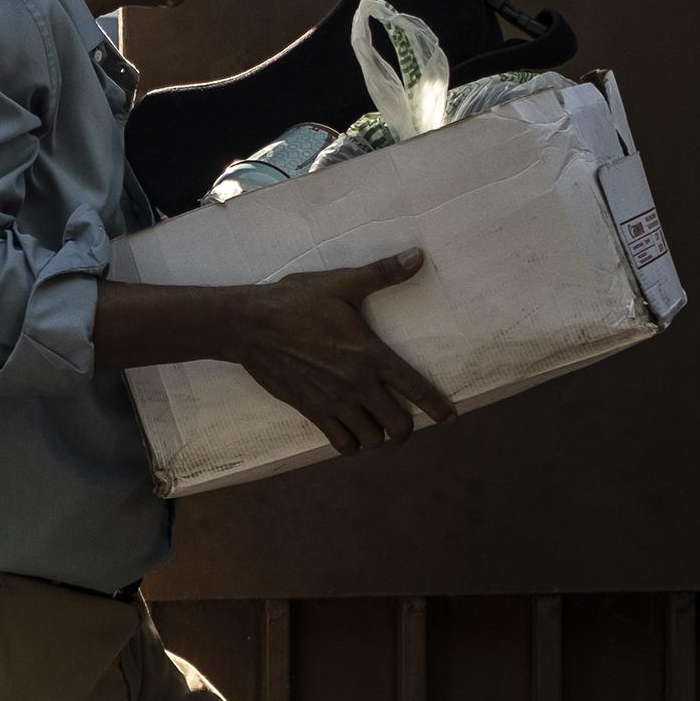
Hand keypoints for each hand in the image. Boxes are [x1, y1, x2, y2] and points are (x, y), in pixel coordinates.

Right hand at [231, 248, 457, 454]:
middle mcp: (356, 384)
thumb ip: (383, 273)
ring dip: (379, 436)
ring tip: (377, 425)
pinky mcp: (312, 411)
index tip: (449, 417)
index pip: (415, 387)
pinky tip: (352, 431)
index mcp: (370, 354)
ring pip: (370, 439)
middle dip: (406, 428)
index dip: (436, 406)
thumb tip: (418, 256)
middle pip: (397, 426)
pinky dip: (351, 444)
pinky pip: (341, 443)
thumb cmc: (296, 301)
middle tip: (405, 421)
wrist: (251, 325)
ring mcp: (334, 402)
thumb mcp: (342, 283)